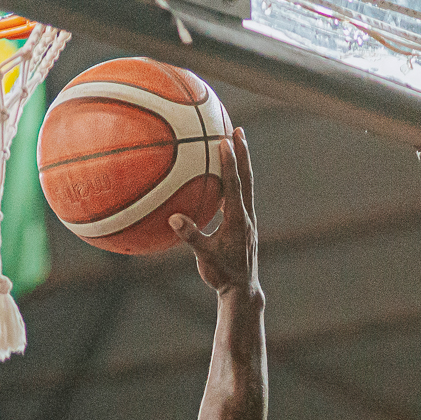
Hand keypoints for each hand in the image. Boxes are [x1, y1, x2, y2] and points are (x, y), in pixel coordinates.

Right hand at [170, 128, 259, 300]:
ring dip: (242, 164)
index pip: (234, 185)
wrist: (242, 289)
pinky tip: (225, 177)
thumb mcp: (204, 257)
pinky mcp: (244, 225)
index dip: (230, 163)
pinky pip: (239, 197)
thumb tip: (173, 218)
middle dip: (243, 153)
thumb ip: (191, 237)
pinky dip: (235, 181)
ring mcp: (247, 220)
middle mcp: (246, 216)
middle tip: (238, 130)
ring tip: (237, 145)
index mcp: (237, 220)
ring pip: (246, 185)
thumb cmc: (222, 274)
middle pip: (246, 178)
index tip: (225, 141)